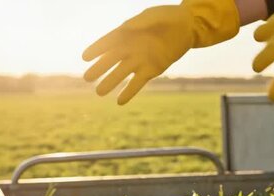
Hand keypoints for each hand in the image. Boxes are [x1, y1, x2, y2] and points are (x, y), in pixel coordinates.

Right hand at [83, 1, 239, 104]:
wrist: (188, 27)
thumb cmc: (169, 17)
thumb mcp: (155, 15)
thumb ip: (141, 21)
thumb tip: (126, 27)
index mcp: (127, 33)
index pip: (108, 42)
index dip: (96, 49)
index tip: (85, 57)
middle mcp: (130, 48)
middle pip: (111, 60)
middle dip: (99, 69)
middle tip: (87, 78)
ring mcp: (140, 60)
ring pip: (121, 74)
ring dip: (110, 83)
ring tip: (99, 92)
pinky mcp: (151, 70)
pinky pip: (137, 83)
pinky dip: (128, 92)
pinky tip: (119, 102)